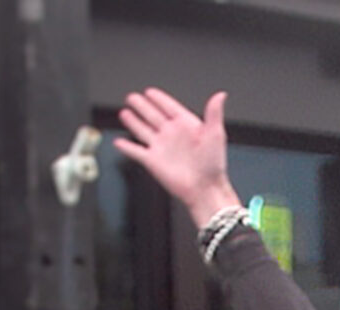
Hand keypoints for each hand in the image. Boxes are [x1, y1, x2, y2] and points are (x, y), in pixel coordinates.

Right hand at [112, 87, 240, 223]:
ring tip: (125, 113)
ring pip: (142, 130)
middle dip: (142, 106)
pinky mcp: (152, 162)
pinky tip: (119, 142)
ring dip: (133, 121)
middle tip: (132, 97)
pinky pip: (136, 152)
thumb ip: (214, 113)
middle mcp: (172, 135)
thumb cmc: (213, 164)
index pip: (169, 107)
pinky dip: (127, 147)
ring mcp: (161, 148)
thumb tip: (220, 95)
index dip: (159, 99)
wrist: (205, 188)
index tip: (150, 92)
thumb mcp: (216, 133)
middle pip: (152, 115)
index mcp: (186, 125)